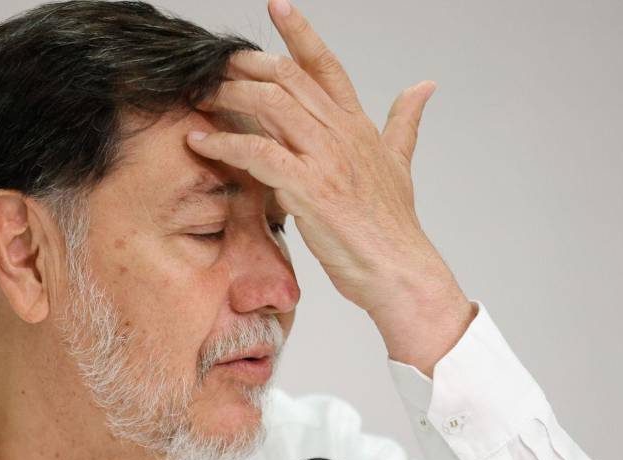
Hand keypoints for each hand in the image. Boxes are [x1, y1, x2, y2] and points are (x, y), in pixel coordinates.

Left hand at [186, 0, 474, 373]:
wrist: (400, 270)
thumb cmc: (393, 226)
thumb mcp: (400, 163)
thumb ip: (404, 121)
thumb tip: (424, 86)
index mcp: (359, 126)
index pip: (327, 66)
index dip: (301, 33)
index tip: (277, 5)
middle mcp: (342, 133)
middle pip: (289, 78)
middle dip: (247, 64)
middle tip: (214, 63)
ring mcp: (326, 158)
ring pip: (272, 106)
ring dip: (229, 98)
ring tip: (199, 97)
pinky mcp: (310, 188)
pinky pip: (259, 154)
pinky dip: (225, 145)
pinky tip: (201, 143)